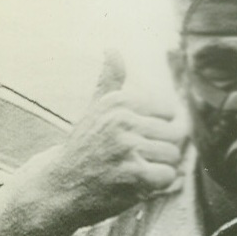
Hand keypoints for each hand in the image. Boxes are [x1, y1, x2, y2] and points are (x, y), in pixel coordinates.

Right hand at [16, 50, 186, 228]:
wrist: (61, 186)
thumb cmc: (84, 148)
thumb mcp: (95, 110)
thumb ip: (110, 82)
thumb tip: (113, 49)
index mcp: (119, 101)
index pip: (168, 112)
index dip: (158, 131)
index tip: (137, 140)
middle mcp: (122, 120)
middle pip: (175, 134)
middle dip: (161, 151)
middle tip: (136, 160)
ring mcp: (128, 147)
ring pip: (174, 156)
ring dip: (160, 168)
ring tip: (134, 170)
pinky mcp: (134, 174)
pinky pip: (169, 175)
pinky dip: (158, 184)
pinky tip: (137, 183)